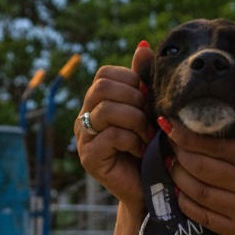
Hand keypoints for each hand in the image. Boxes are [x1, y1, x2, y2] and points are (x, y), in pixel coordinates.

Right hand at [74, 42, 154, 209]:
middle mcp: (83, 117)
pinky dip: (133, 140)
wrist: (151, 188)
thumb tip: (143, 46)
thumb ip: (143, 82)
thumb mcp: (150, 110)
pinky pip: (112, 135)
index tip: (148, 102)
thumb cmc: (152, 147)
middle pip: (102, 87)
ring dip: (136, 120)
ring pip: (108, 109)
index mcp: (96, 102)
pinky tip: (140, 151)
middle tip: (149, 120)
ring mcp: (83, 138)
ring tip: (146, 136)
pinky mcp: (89, 158)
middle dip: (134, 100)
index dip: (131, 82)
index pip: (106, 74)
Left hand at [163, 120, 234, 234]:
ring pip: (198, 192)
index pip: (218, 145)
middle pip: (203, 167)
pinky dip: (185, 201)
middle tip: (170, 143)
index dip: (189, 135)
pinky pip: (202, 216)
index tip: (171, 125)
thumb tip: (208, 127)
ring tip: (172, 164)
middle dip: (180, 152)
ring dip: (178, 175)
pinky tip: (180, 190)